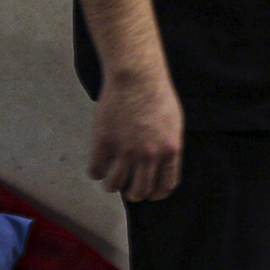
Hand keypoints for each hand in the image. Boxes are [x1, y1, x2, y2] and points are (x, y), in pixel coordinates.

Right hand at [89, 74, 183, 201]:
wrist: (136, 76)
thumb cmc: (157, 94)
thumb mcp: (173, 122)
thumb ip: (167, 146)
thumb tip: (162, 164)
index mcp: (170, 150)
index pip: (165, 185)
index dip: (157, 193)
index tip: (150, 193)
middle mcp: (149, 155)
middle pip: (140, 191)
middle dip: (134, 193)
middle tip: (128, 189)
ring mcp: (125, 150)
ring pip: (115, 185)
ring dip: (112, 186)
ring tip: (110, 181)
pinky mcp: (104, 142)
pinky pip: (96, 170)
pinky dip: (96, 173)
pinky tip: (98, 168)